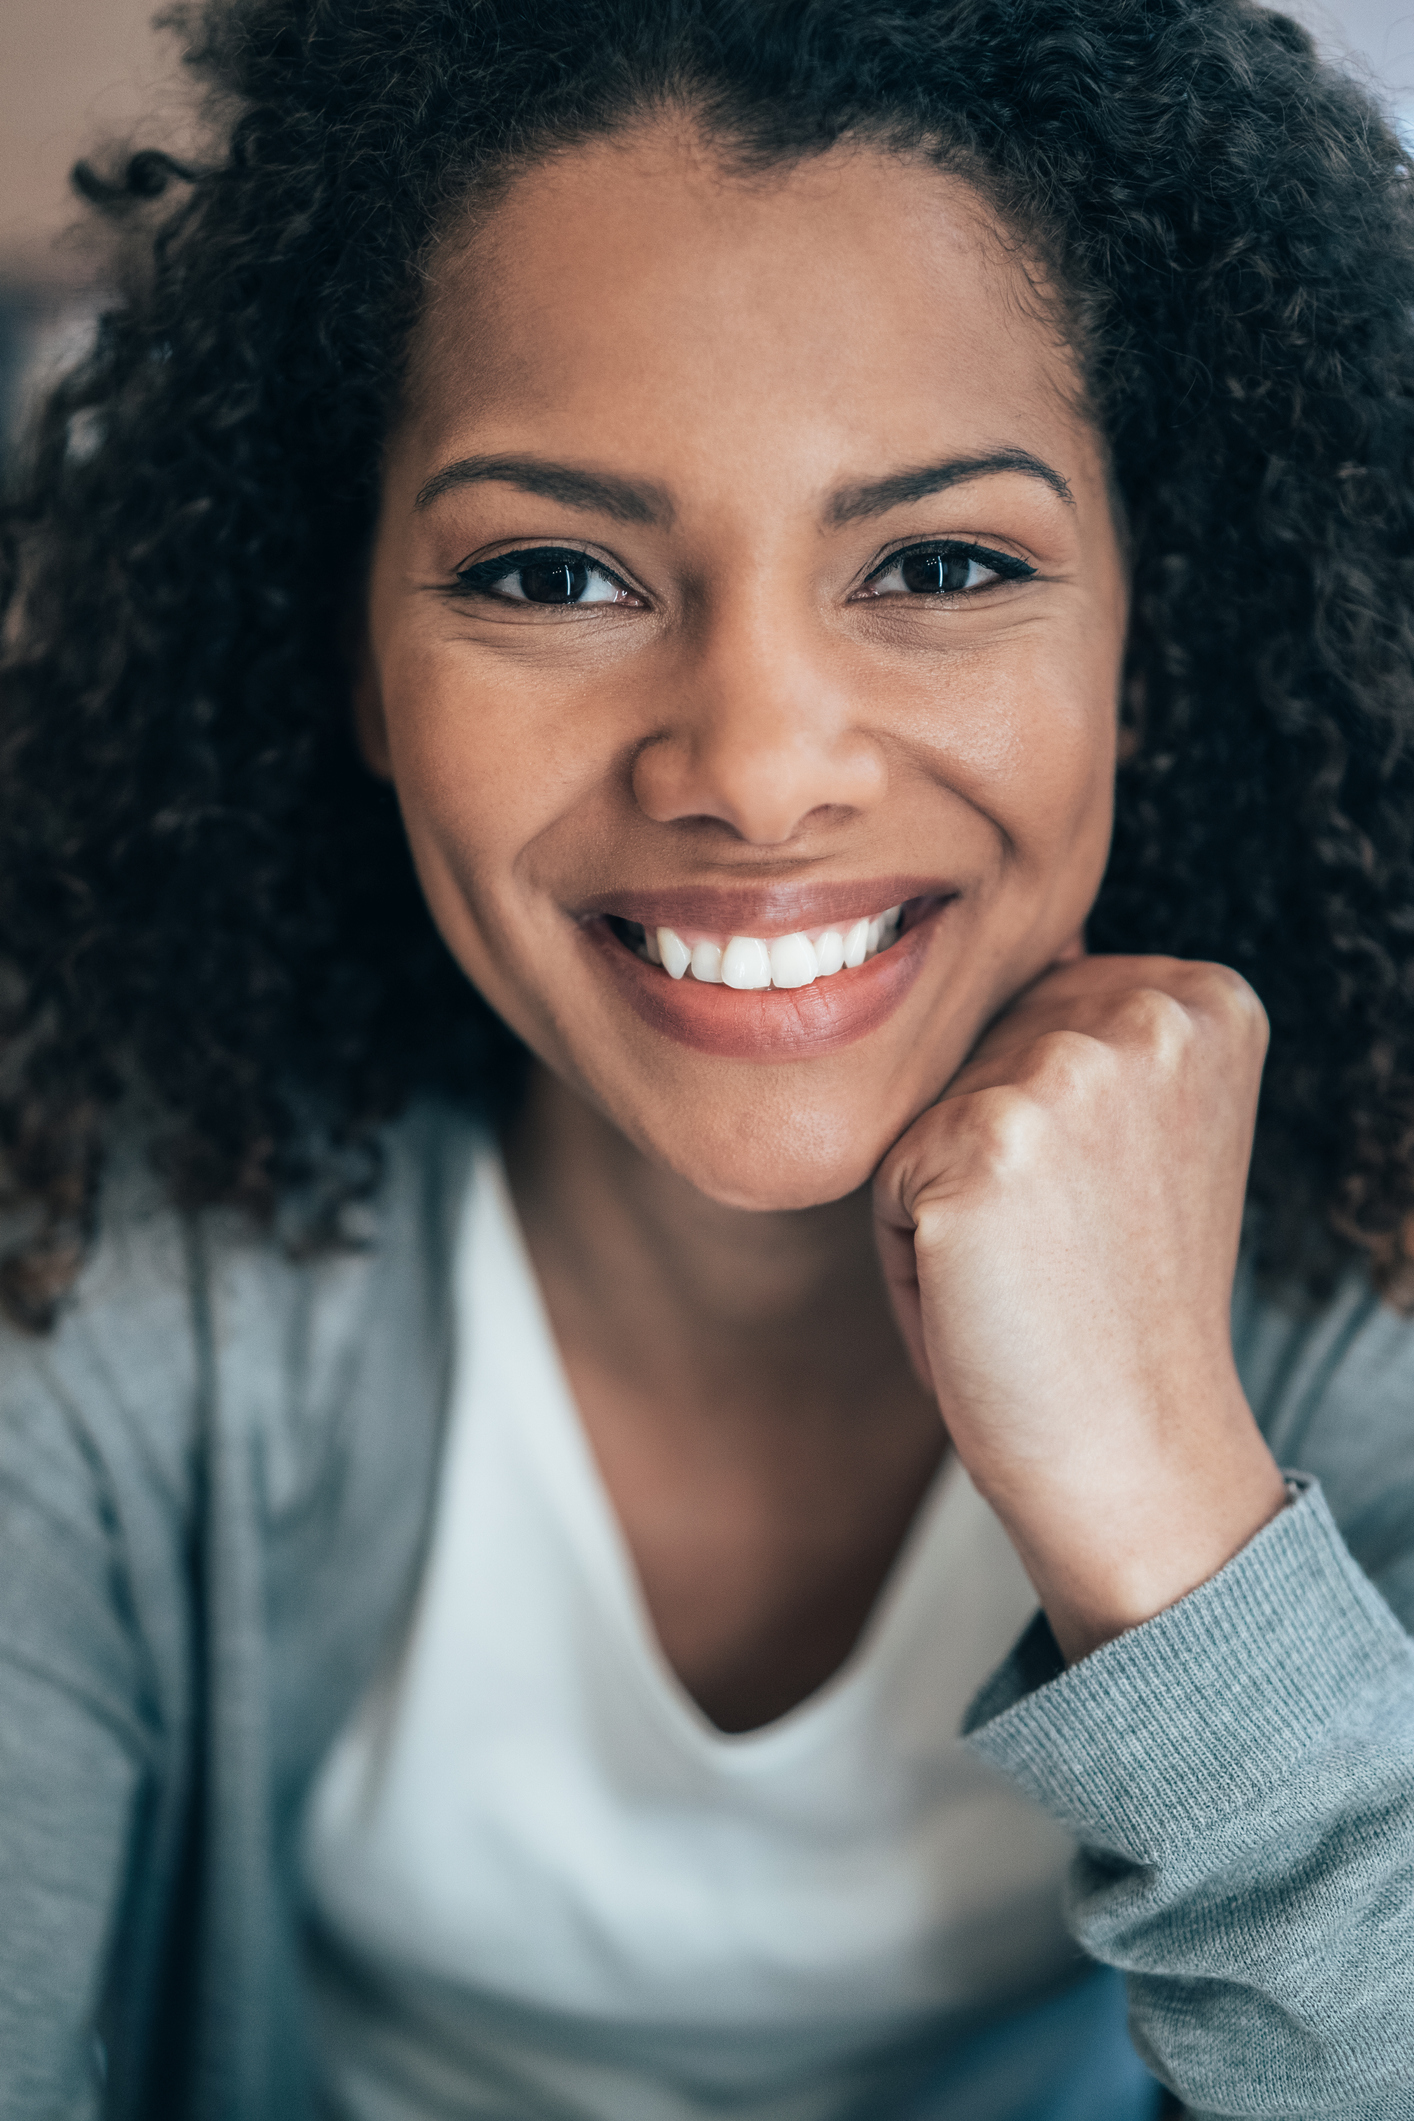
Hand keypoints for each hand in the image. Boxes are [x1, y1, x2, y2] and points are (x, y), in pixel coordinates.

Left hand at [874, 955, 1287, 1661]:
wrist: (1133, 1448)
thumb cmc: (1116, 1302)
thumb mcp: (1137, 1133)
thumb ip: (1081, 1035)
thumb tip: (948, 955)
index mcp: (1206, 999)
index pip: (1038, 1006)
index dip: (1041, 1121)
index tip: (1109, 1206)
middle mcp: (1150, 1013)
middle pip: (974, 1049)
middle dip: (982, 1151)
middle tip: (1061, 1252)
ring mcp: (1068, 1071)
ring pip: (921, 1108)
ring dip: (938, 1196)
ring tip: (1022, 1272)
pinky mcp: (985, 1139)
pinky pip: (883, 1173)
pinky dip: (904, 1247)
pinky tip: (982, 1296)